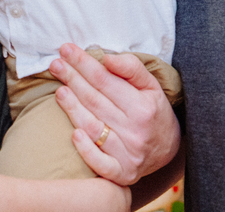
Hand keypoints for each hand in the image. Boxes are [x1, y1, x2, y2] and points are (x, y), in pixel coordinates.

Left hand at [50, 44, 180, 185]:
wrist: (169, 150)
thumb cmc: (154, 111)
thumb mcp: (151, 85)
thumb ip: (131, 68)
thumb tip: (106, 58)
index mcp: (142, 107)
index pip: (105, 80)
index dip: (84, 64)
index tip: (67, 50)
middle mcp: (135, 131)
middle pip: (95, 100)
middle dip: (73, 79)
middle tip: (55, 64)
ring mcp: (127, 154)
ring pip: (94, 128)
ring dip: (73, 108)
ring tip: (59, 90)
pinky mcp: (121, 173)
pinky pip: (100, 163)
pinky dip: (86, 150)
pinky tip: (74, 134)